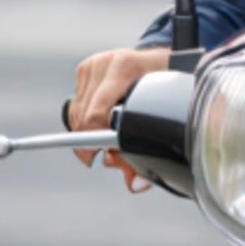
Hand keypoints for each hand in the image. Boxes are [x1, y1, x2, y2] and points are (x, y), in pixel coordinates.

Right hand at [71, 46, 163, 183]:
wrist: (165, 60)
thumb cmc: (168, 90)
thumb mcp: (166, 114)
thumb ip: (149, 148)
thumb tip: (134, 184)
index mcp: (127, 68)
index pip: (96, 113)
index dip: (94, 139)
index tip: (95, 157)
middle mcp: (106, 63)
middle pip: (83, 116)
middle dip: (91, 141)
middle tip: (105, 154)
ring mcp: (93, 64)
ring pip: (76, 112)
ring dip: (87, 131)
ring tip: (106, 138)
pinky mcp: (85, 68)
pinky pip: (76, 104)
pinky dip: (86, 118)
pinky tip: (102, 122)